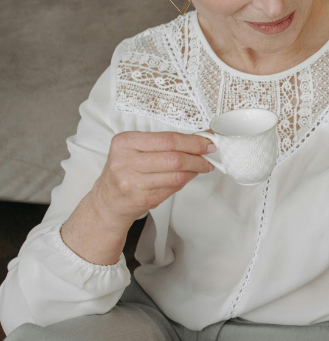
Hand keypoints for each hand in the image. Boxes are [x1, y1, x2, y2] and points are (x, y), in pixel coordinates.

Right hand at [93, 131, 215, 222]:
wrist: (107, 201)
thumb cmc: (125, 172)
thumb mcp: (134, 150)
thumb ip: (162, 143)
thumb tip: (199, 138)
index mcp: (125, 142)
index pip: (168, 139)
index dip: (193, 141)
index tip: (208, 141)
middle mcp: (125, 161)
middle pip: (175, 158)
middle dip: (198, 157)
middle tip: (209, 156)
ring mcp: (132, 182)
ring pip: (177, 175)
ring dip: (195, 171)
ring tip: (201, 167)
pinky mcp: (142, 199)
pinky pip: (173, 188)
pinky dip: (185, 181)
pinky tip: (187, 177)